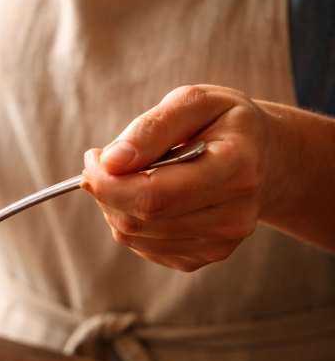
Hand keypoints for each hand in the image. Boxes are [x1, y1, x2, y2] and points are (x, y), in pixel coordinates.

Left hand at [80, 85, 284, 271]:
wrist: (266, 158)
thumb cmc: (225, 124)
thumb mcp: (195, 102)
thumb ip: (152, 127)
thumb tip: (111, 160)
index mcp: (236, 170)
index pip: (153, 195)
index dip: (109, 181)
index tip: (94, 157)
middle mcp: (233, 217)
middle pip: (139, 219)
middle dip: (106, 190)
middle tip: (104, 162)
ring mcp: (219, 244)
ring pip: (133, 235)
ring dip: (115, 204)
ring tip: (132, 174)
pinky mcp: (203, 258)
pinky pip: (142, 246)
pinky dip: (130, 219)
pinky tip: (148, 195)